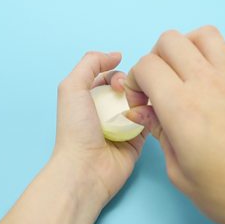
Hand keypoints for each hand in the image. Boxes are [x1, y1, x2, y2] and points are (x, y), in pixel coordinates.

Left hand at [0, 51, 147, 223]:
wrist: (86, 168)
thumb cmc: (76, 129)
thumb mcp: (72, 87)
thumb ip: (90, 63)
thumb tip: (116, 55)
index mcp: (88, 98)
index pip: (109, 75)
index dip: (117, 74)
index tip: (119, 83)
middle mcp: (105, 110)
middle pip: (128, 87)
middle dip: (132, 86)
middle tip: (128, 96)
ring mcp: (122, 125)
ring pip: (141, 102)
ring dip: (143, 99)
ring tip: (138, 107)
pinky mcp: (137, 139)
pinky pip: (151, 120)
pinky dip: (152, 115)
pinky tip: (151, 113)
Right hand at [125, 26, 224, 223]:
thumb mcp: (179, 172)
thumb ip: (158, 133)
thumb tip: (141, 112)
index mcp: (182, 108)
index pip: (147, 65)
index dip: (134, 82)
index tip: (139, 105)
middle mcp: (207, 84)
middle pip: (170, 40)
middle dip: (154, 59)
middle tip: (156, 89)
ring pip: (204, 35)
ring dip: (186, 48)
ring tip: (183, 76)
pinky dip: (217, 57)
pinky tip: (213, 82)